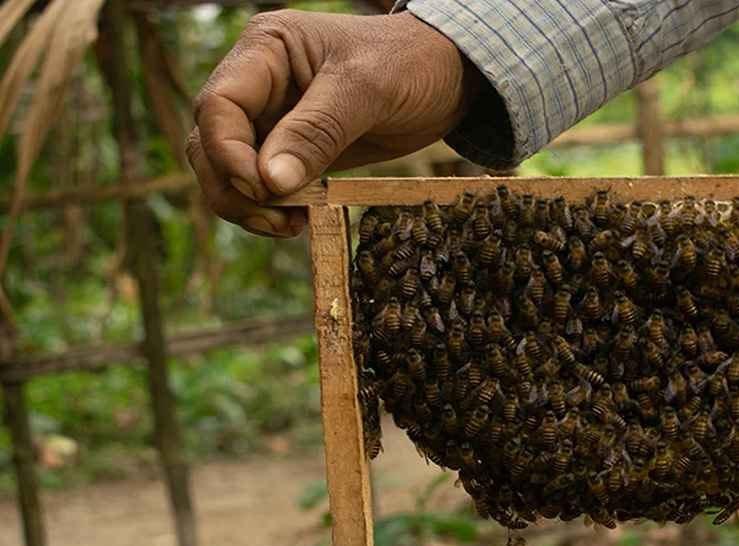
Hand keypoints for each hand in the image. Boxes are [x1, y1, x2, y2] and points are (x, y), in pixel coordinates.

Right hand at [187, 10, 479, 236]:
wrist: (449, 77)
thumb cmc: (411, 62)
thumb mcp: (368, 88)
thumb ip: (318, 130)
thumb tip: (270, 182)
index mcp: (265, 50)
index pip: (218, 104)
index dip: (227, 152)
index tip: (261, 188)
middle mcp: (258, 83)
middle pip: (210, 143)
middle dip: (232, 187)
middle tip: (276, 218)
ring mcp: (273, 118)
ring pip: (228, 170)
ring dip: (247, 205)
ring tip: (289, 224)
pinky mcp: (294, 150)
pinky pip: (265, 185)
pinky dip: (272, 208)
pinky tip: (300, 220)